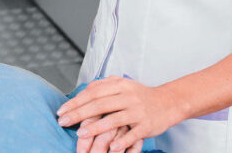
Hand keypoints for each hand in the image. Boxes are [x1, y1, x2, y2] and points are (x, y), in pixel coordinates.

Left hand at [57, 76, 184, 151]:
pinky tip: (112, 148)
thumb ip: (103, 86)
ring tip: (80, 133)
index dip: (75, 102)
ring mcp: (138, 111)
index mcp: (119, 85)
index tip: (61, 111)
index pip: (92, 92)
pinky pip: (132, 134)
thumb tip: (82, 90)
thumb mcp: (122, 84)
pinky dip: (122, 141)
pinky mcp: (146, 125)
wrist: (169, 101)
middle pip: (99, 104)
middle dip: (78, 114)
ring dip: (96, 127)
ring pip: (114, 119)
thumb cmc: (141, 95)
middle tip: (63, 122)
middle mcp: (128, 97)